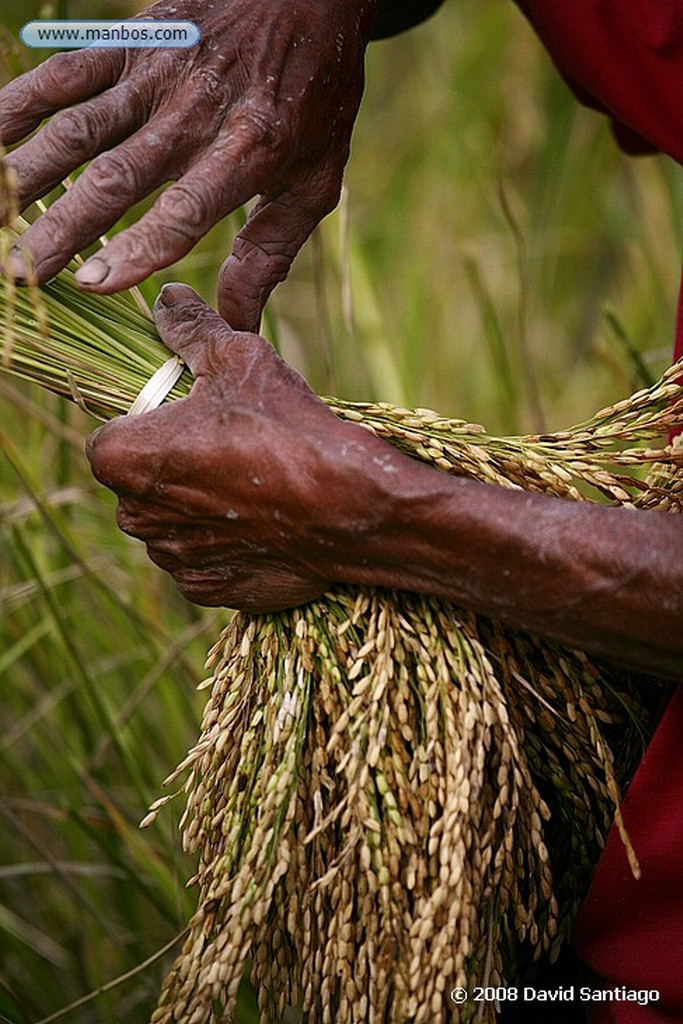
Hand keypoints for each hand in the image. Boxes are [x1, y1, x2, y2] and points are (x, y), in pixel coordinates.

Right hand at [0, 0, 376, 329]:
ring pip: (79, 128)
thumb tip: (238, 320)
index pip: (184, 211)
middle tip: (19, 273)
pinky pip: (65, 74)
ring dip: (29, 175)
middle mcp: (192, 112)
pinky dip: (20, 104)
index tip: (93, 284)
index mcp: (247, 150)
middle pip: (116, 178)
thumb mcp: (314, 180)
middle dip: (62, 228)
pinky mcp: (129, 42)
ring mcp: (155, 74)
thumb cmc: (314, 98)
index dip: (138, 248)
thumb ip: (272, 251)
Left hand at [86, 284, 403, 610]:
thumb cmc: (287, 429)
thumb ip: (190, 329)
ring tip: (251, 481)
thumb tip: (166, 301)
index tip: (188, 414)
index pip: (110, 435)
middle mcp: (134, 517)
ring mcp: (173, 559)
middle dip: (173, 462)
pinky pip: (204, 558)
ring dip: (198, 504)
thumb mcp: (238, 358)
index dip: (148, 422)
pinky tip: (262, 520)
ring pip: (172, 522)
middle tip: (228, 443)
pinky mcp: (209, 590)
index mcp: (122, 459)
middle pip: (140, 481)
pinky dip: (226, 541)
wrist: (350, 508)